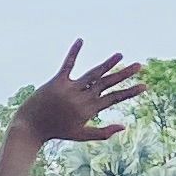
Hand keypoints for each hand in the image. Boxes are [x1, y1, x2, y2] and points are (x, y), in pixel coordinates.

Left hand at [9, 43, 144, 149]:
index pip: (114, 98)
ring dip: (107, 64)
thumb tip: (124, 127)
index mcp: (88, 110)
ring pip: (92, 74)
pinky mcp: (57, 82)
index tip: (144, 85)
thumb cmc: (57, 131)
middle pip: (106, 83)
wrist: (30, 127)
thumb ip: (103, 132)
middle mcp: (81, 98)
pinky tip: (80, 40)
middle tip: (139, 65)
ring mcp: (69, 89)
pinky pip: (67, 64)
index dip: (130, 92)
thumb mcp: (81, 135)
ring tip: (120, 55)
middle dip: (124, 74)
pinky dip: (74, 52)